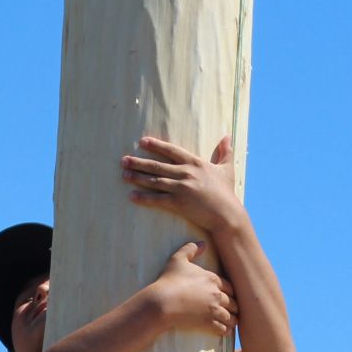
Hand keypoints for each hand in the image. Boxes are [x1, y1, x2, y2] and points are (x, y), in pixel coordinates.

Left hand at [122, 135, 248, 236]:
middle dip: (139, 162)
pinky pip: (157, 199)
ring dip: (137, 178)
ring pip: (154, 181)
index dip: (156, 145)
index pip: (171, 151)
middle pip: (157, 165)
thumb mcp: (227, 170)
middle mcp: (186, 173)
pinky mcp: (179, 203)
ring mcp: (181, 188)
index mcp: (195, 163)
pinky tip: (132, 196)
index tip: (142, 141)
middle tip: (124, 160)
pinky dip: (144, 198)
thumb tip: (227, 136)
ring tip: (123, 175)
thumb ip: (225, 152)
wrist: (227, 214)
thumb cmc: (226, 193)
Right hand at [151, 241, 236, 337]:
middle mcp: (217, 294)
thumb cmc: (168, 281)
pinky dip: (226, 330)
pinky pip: (224, 328)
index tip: (230, 296)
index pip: (231, 287)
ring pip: (232, 317)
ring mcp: (214, 310)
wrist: (161, 302)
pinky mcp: (208, 323)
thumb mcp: (177, 260)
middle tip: (234, 310)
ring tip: (232, 322)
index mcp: (213, 279)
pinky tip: (226, 331)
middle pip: (234, 302)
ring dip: (233, 319)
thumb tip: (202, 243)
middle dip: (234, 306)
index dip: (231, 292)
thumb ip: (190, 249)